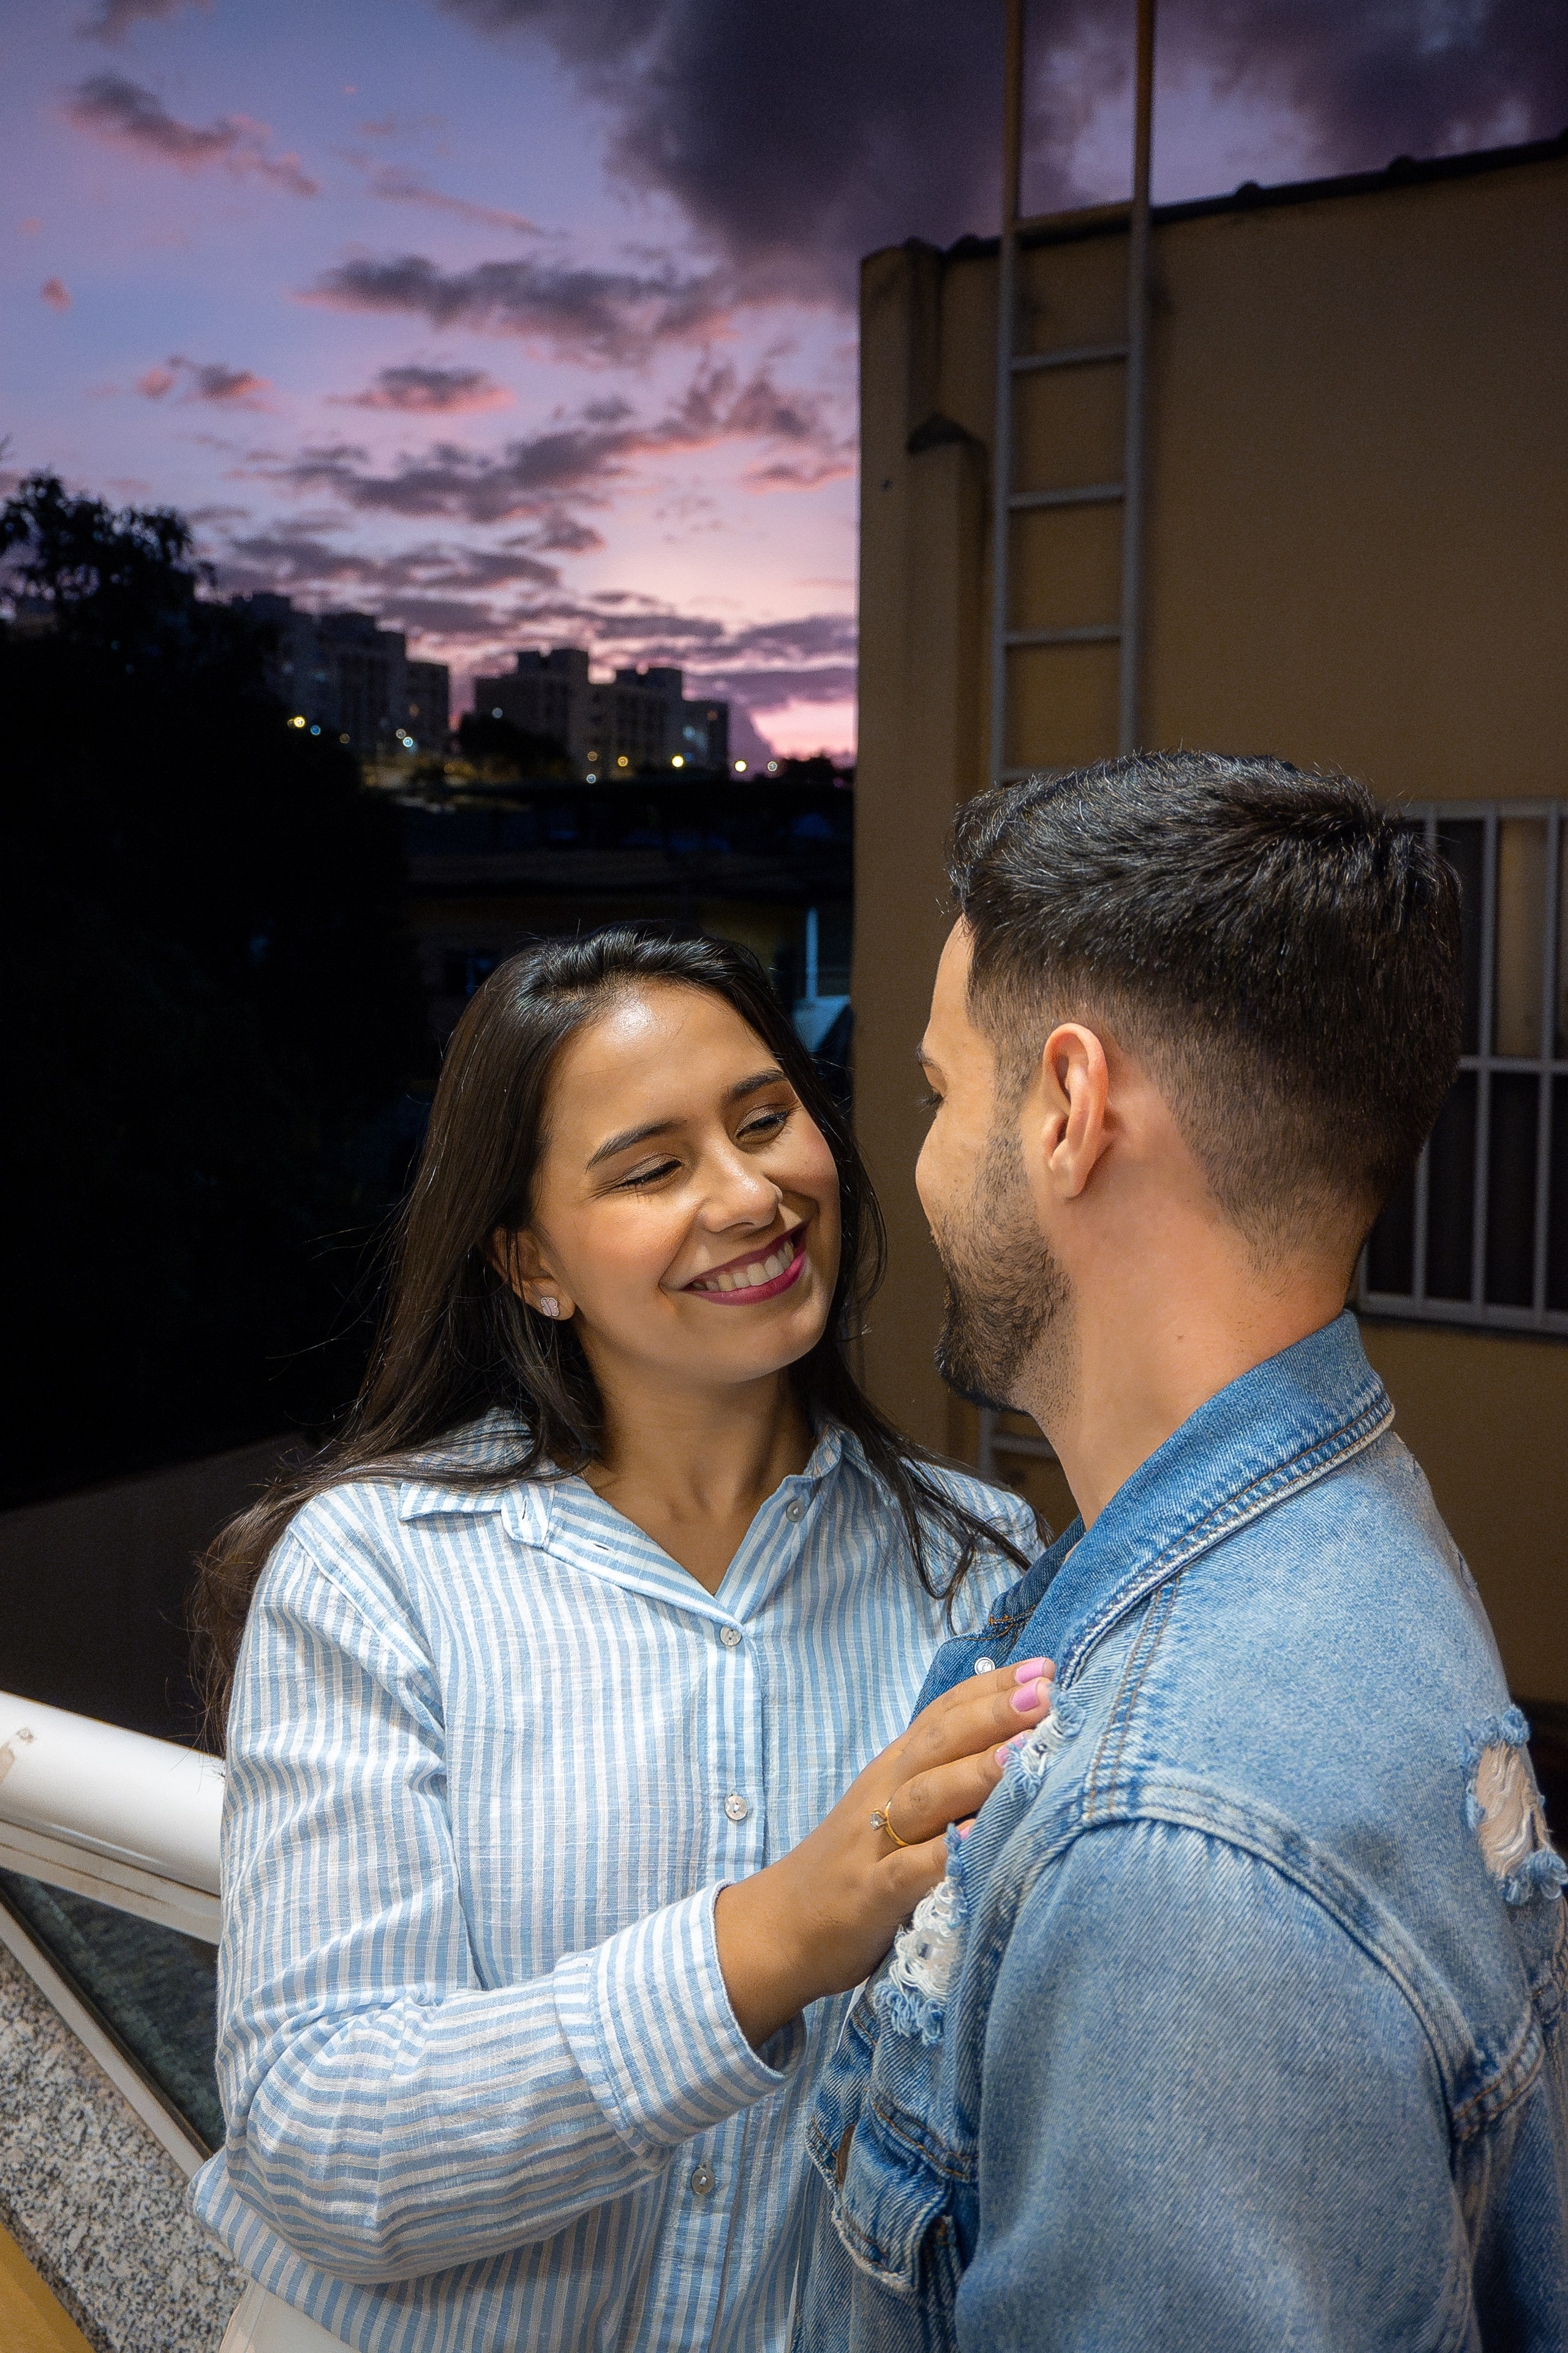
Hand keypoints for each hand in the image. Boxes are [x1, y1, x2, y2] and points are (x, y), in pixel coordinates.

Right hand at [714, 1657, 1054, 2047]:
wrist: (780, 1926)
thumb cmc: (853, 1866)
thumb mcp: (893, 1809)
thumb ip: (940, 1779)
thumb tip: (1016, 1750)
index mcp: (893, 1769)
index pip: (943, 1714)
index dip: (991, 1688)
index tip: (1045, 1668)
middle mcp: (884, 1792)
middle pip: (938, 1742)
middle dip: (993, 1715)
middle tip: (1047, 1694)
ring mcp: (874, 1843)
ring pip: (926, 1796)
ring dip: (975, 1771)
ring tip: (1022, 1752)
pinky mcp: (869, 1894)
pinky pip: (909, 1870)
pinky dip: (944, 1852)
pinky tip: (979, 1839)